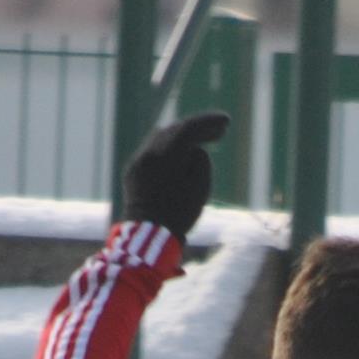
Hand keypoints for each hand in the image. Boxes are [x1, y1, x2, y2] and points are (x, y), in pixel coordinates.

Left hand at [118, 110, 228, 242]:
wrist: (148, 237)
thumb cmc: (179, 214)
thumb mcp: (201, 187)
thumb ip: (200, 160)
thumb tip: (194, 150)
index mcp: (166, 155)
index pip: (189, 128)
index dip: (209, 122)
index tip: (226, 121)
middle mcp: (149, 153)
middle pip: (175, 129)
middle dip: (198, 128)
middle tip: (220, 131)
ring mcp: (138, 161)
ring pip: (162, 138)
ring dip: (182, 137)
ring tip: (202, 142)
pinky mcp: (133, 171)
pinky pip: (152, 151)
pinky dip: (169, 149)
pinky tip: (180, 156)